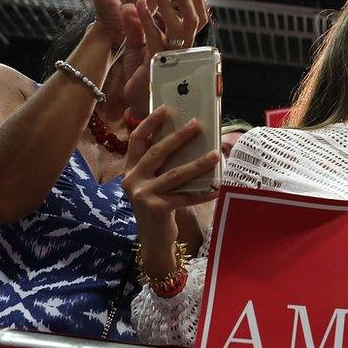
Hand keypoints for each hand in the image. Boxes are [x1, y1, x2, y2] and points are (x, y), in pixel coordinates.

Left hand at [120, 0, 209, 116]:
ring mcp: (172, 56)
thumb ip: (136, 25)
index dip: (199, 2)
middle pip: (192, 21)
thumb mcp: (138, 43)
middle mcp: (182, 49)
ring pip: (178, 28)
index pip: (197, 20)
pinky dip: (148, 20)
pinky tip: (140, 5)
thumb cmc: (141, 71)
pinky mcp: (159, 63)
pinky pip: (155, 38)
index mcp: (181, 42)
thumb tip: (132, 4)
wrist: (137, 97)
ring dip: (167, 6)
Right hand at [123, 106, 219, 248]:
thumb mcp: (152, 182)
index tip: (164, 108)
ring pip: (175, 174)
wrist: (152, 238)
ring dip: (198, 164)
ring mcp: (143, 195)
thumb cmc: (157, 205)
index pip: (136, 141)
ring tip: (215, 155)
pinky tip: (217, 188)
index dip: (149, 123)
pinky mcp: (157, 208)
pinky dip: (203, 193)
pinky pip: (185, 197)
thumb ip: (161, 166)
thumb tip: (188, 141)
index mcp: (130, 170)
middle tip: (196, 124)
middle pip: (157, 153)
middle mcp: (133, 180)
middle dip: (178, 137)